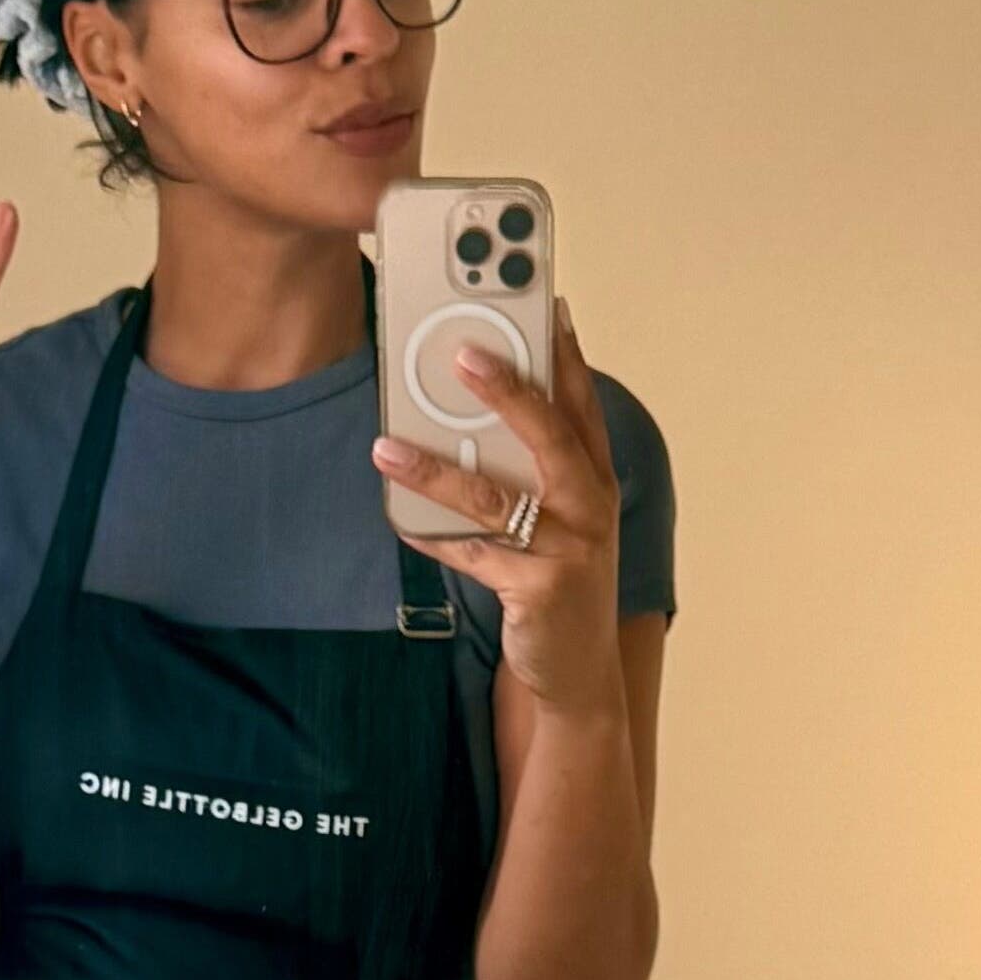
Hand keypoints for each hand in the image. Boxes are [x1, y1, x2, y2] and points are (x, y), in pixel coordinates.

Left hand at [371, 296, 625, 716]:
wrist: (575, 673)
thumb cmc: (554, 581)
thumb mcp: (554, 521)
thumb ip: (524, 472)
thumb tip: (459, 420)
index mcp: (594, 480)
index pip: (581, 406)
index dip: (565, 356)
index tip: (548, 306)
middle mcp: (590, 507)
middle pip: (551, 435)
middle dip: (509, 390)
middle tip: (464, 354)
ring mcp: (569, 550)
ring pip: (497, 497)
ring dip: (437, 470)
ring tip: (386, 448)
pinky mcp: (539, 590)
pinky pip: (470, 553)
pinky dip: (429, 535)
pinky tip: (395, 517)